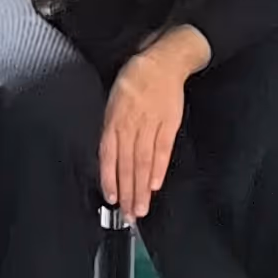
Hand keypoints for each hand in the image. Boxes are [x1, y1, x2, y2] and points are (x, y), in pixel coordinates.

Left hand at [100, 28, 206, 218]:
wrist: (162, 62)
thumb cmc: (134, 80)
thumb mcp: (113, 101)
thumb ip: (111, 129)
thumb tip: (110, 158)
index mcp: (114, 120)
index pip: (109, 156)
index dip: (110, 179)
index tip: (111, 199)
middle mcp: (130, 124)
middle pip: (127, 165)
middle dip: (127, 192)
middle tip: (128, 215)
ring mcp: (150, 125)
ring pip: (144, 162)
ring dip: (142, 187)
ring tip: (141, 207)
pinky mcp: (168, 124)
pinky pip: (162, 150)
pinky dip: (159, 168)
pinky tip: (156, 184)